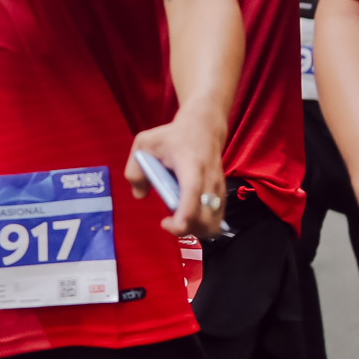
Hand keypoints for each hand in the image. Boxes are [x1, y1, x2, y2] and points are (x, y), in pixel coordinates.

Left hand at [126, 108, 227, 237]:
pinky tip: (187, 217)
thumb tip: (139, 195)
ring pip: (214, 223)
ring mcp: (219, 189)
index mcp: (191, 166)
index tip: (166, 223)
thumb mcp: (145, 144)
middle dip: (186, 230)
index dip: (182, 218)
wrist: (204, 128)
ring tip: (177, 221)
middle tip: (167, 223)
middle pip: (206, 219)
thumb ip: (135, 169)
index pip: (191, 197)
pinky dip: (202, 226)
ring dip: (195, 231)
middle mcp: (209, 180)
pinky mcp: (222, 195)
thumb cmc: (172, 137)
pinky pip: (216, 219)